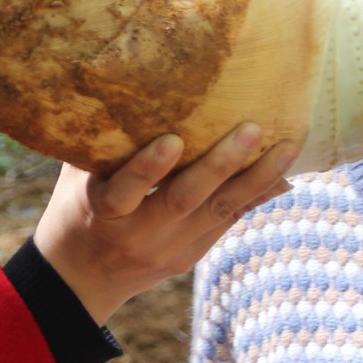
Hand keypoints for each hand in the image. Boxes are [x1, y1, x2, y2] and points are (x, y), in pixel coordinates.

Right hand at [33, 124, 296, 326]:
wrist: (79, 281)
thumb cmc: (74, 209)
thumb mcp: (77, 177)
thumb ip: (101, 141)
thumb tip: (124, 81)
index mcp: (102, 211)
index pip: (124, 192)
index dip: (148, 168)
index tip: (172, 140)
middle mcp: (138, 234)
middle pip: (183, 200)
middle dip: (220, 166)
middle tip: (251, 129)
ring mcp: (169, 249)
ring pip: (218, 213)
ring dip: (255, 179)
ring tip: (287, 147)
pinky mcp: (191, 257)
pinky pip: (228, 222)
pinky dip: (256, 196)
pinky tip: (284, 174)